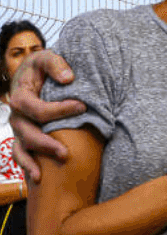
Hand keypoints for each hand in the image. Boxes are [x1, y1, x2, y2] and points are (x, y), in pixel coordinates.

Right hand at [7, 50, 81, 182]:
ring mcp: (19, 127)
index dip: (58, 110)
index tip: (82, 107)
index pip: (36, 108)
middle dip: (45, 143)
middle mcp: (16, 114)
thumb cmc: (43, 66)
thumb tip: (68, 78)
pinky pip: (20, 154)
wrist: (35, 73)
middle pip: (26, 132)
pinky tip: (38, 177)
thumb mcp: (47, 57)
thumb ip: (56, 64)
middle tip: (65, 153)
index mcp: (20, 95)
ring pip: (21, 147)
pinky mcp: (24, 136)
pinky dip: (27, 165)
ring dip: (35, 160)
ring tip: (51, 170)